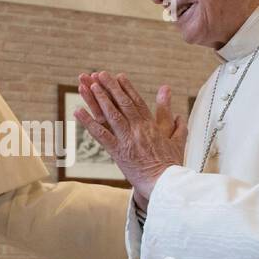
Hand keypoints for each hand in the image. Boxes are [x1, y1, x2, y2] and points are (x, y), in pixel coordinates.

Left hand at [74, 70, 186, 201]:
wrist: (167, 183)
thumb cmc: (172, 165)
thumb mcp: (177, 140)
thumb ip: (177, 125)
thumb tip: (180, 114)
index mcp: (151, 125)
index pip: (137, 102)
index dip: (127, 88)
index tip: (119, 76)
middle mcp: (138, 129)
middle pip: (122, 103)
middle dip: (110, 87)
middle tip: (100, 74)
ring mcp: (127, 139)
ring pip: (111, 114)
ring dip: (99, 98)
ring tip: (88, 84)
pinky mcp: (118, 152)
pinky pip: (100, 135)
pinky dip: (88, 122)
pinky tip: (78, 111)